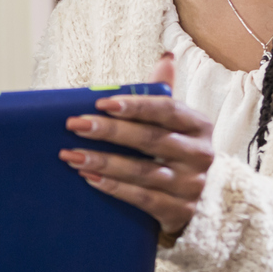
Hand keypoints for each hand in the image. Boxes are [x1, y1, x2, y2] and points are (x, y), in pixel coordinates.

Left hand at [60, 53, 216, 238]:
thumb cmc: (176, 153)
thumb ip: (163, 95)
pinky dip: (114, 187)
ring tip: (71, 155)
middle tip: (75, 125)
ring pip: (142, 171)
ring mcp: (192, 186)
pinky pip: (143, 199)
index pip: (166, 110)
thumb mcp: (174, 124)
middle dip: (109, 131)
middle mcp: (201, 155)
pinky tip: (90, 178)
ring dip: (103, 161)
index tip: (101, 102)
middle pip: (150, 140)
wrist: (200, 202)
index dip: (135, 105)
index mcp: (199, 125)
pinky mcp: (180, 212)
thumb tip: (165, 59)